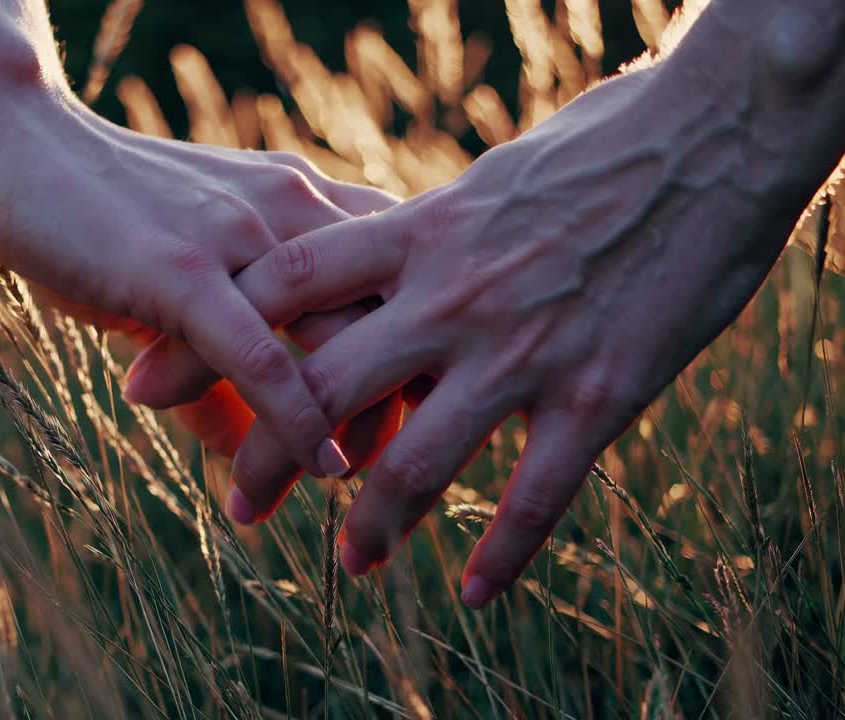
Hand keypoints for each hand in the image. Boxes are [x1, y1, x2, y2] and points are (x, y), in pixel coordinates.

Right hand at [0, 86, 399, 475]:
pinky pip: (260, 360)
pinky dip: (300, 422)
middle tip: (419, 467)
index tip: (440, 410)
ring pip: (338, 340)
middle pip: (398, 309)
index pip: (405, 272)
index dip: (432, 340)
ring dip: (361, 425)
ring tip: (368, 498)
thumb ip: (227, 363)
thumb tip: (249, 452)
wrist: (18, 146)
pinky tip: (326, 472)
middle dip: (418, 392)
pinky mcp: (183, 273)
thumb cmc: (102, 214)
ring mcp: (240, 239)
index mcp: (303, 199)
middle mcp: (292, 209)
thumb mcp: (186, 282)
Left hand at [202, 61, 825, 605]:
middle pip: (322, 386)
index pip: (283, 288)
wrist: (719, 136)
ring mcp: (523, 349)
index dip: (206, 336)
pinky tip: (474, 592)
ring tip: (348, 564)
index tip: (152, 380)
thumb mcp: (485, 183)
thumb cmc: (599, 147)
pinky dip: (502, 555)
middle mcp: (453, 296)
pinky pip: (537, 495)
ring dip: (372, 525)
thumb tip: (367, 257)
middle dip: (266, 453)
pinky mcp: (601, 392)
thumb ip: (421, 235)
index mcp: (418, 232)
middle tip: (236, 504)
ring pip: (416, 460)